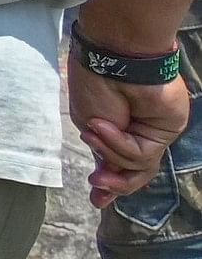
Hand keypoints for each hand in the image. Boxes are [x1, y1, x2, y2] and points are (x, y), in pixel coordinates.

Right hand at [71, 55, 189, 205]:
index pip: (119, 161)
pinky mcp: (169, 129)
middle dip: (117, 184)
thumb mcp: (89, 123)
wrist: (113, 58)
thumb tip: (101, 178)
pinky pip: (143, 152)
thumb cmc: (94, 82)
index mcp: (120, 127)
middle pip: (135, 170)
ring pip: (139, 165)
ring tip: (93, 135)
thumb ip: (102, 151)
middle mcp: (140, 131)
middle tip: (96, 186)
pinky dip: (120, 144)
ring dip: (111, 154)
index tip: (96, 201)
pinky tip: (103, 128)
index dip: (110, 183)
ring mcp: (156, 130)